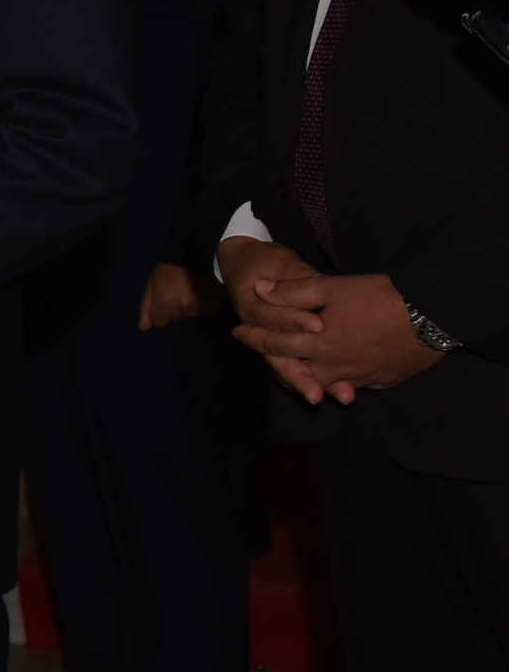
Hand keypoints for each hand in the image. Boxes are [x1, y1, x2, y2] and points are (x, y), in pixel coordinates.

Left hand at [138, 260, 208, 332]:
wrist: (194, 253)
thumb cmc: (168, 268)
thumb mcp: (152, 284)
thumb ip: (146, 307)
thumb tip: (144, 328)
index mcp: (165, 302)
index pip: (160, 323)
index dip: (161, 313)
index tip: (164, 301)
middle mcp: (182, 306)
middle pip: (176, 319)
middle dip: (175, 309)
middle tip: (178, 292)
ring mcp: (200, 306)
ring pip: (190, 315)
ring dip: (189, 306)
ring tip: (190, 290)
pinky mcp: (214, 304)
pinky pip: (205, 311)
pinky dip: (204, 304)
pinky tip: (202, 292)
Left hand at [222, 241, 446, 403]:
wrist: (433, 317)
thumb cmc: (381, 298)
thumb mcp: (333, 288)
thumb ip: (293, 292)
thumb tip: (261, 289)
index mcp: (318, 345)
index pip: (275, 344)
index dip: (254, 337)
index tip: (238, 333)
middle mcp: (335, 368)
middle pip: (297, 372)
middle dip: (277, 363)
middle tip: (263, 356)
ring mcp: (360, 377)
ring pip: (326, 383)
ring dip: (310, 377)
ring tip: (298, 370)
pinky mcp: (383, 380)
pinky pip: (354, 383)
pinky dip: (341, 380)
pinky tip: (338, 374)